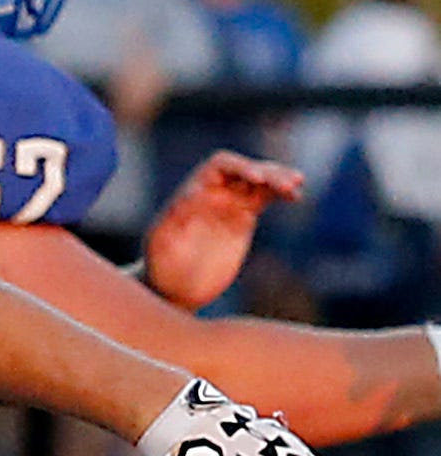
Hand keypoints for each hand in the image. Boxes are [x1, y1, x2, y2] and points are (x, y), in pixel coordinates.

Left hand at [143, 152, 303, 313]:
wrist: (173, 289)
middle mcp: (213, 192)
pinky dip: (280, 194)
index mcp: (194, 191)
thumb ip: (172, 219)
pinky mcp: (243, 218)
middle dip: (266, 173)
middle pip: (246, 170)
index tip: (255, 179)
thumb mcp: (160, 244)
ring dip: (278, 179)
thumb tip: (190, 194)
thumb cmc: (160, 267)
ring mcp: (230, 203)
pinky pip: (265, 198)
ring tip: (296, 185)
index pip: (220, 166)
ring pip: (260, 181)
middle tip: (286, 184)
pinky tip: (295, 196)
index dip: (240, 167)